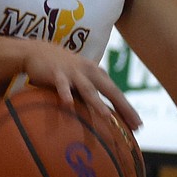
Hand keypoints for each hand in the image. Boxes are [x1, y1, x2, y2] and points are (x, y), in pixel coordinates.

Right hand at [21, 40, 140, 130]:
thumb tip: (106, 114)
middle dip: (123, 107)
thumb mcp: (81, 78)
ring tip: (107, 117)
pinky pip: (61, 85)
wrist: (37, 50)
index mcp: (97, 74)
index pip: (117, 93)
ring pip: (88, 89)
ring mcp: (73, 72)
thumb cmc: (63, 68)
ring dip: (97, 103)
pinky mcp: (56, 73)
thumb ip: (92, 92)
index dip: (128, 109)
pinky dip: (65, 94)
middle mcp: (89, 72)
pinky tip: (68, 104)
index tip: (138, 126)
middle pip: (110, 91)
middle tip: (134, 124)